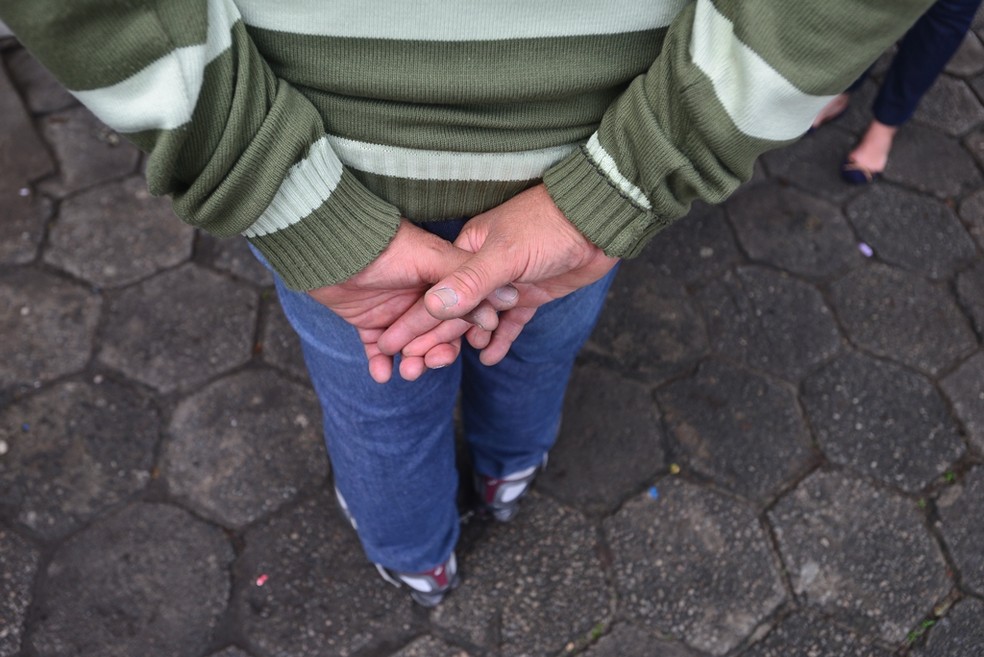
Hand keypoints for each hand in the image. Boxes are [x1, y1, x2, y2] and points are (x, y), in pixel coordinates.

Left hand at [308, 219, 517, 382]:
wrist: (327, 248)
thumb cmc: (381, 245)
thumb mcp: (429, 258)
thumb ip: (464, 281)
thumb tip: (504, 307)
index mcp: (441, 278)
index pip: (460, 313)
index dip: (462, 333)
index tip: (462, 348)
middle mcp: (421, 297)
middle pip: (437, 335)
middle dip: (435, 353)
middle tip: (428, 364)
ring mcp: (395, 311)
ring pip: (411, 347)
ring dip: (411, 363)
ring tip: (404, 371)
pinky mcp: (368, 323)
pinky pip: (378, 351)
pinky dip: (380, 365)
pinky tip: (381, 373)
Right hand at [378, 185, 618, 365]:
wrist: (598, 219)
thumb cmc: (549, 225)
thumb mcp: (506, 254)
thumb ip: (470, 282)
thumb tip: (432, 305)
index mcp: (468, 251)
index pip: (436, 292)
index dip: (414, 319)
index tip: (390, 345)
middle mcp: (484, 268)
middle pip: (453, 309)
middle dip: (432, 338)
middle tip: (412, 367)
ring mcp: (508, 284)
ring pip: (480, 319)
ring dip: (464, 341)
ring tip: (444, 365)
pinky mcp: (532, 295)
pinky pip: (511, 323)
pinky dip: (500, 339)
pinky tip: (489, 358)